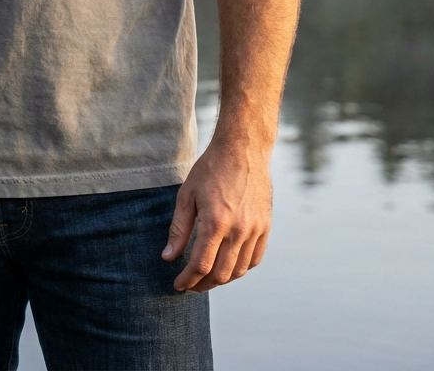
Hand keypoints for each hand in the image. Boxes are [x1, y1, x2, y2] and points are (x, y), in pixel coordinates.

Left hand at [162, 135, 272, 291]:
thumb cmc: (211, 169)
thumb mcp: (187, 195)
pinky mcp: (266, 226)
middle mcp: (238, 230)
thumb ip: (178, 230)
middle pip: (221, 274)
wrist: (243, 149)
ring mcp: (255, 230)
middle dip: (202, 284)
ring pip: (239, 270)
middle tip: (190, 284)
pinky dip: (240, 269)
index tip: (178, 285)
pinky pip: (255, 259)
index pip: (201, 265)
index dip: (188, 280)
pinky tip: (228, 266)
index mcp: (216, 222)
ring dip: (221, 280)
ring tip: (206, 277)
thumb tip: (168, 258)